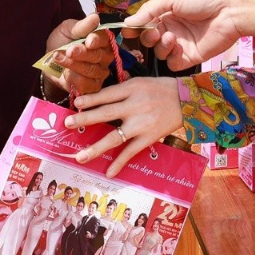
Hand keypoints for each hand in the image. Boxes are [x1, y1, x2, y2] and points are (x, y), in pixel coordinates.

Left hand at [41, 11, 115, 95]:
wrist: (49, 61)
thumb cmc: (61, 42)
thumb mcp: (67, 29)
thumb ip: (81, 26)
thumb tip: (95, 17)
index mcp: (102, 40)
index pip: (106, 39)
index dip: (98, 40)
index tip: (88, 41)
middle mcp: (105, 56)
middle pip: (99, 56)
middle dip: (82, 53)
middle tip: (69, 50)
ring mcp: (100, 73)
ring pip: (91, 70)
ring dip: (73, 64)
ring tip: (58, 57)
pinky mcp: (92, 87)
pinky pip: (86, 84)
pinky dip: (73, 78)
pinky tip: (64, 72)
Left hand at [68, 76, 185, 177]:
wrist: (186, 101)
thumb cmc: (160, 89)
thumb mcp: (140, 82)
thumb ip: (121, 91)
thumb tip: (97, 99)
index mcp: (132, 89)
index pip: (107, 94)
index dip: (91, 99)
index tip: (77, 104)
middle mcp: (135, 106)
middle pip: (106, 113)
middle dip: (85, 119)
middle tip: (68, 124)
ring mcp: (141, 124)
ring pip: (115, 137)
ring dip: (96, 147)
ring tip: (80, 156)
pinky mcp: (149, 138)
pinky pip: (131, 151)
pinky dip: (119, 162)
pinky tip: (109, 172)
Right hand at [123, 0, 249, 69]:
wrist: (229, 11)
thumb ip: (148, 10)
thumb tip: (127, 23)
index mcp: (166, 12)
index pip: (144, 24)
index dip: (134, 29)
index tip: (127, 32)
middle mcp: (172, 28)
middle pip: (149, 40)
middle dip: (147, 37)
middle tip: (156, 32)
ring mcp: (181, 43)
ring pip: (159, 53)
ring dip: (161, 46)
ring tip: (171, 37)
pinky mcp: (191, 56)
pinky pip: (173, 64)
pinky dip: (172, 58)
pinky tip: (179, 47)